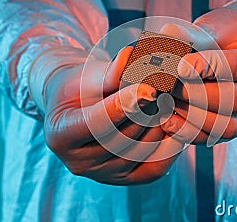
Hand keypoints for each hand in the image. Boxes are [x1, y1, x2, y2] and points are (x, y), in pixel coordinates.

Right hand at [28, 46, 183, 184]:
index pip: (95, 123)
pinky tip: (176, 125)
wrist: (81, 107)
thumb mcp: (88, 75)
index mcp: (60, 136)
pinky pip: (153, 169)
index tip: (148, 88)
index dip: (122, 106)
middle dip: (147, 111)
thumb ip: (109, 73)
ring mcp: (102, 175)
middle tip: (167, 87)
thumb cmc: (82, 87)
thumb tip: (131, 58)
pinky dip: (169, 147)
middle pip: (121, 138)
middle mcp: (78, 163)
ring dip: (160, 124)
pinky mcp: (124, 179)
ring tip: (169, 100)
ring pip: (140, 151)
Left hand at [159, 0, 236, 144]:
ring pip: (229, 126)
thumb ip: (196, 34)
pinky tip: (168, 119)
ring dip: (192, 116)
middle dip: (196, 94)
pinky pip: (219, 137)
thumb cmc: (231, 31)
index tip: (180, 65)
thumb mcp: (219, 25)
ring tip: (166, 100)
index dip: (211, 66)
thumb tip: (166, 36)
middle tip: (167, 84)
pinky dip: (191, 132)